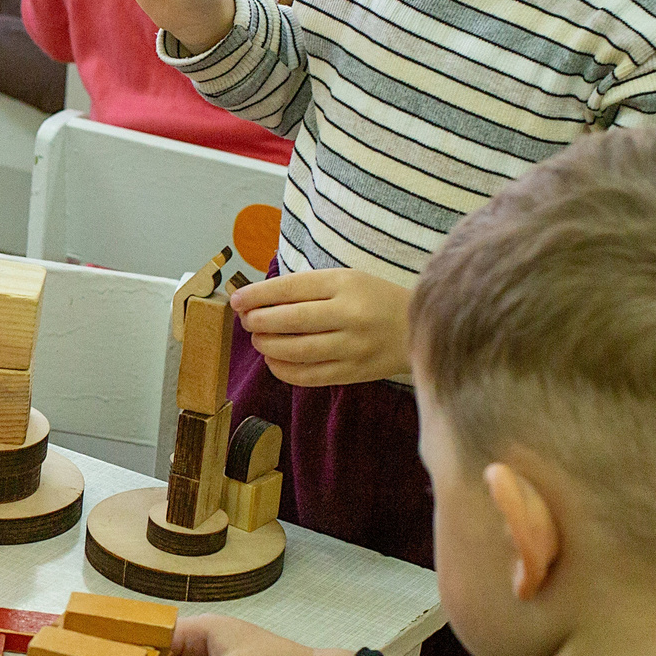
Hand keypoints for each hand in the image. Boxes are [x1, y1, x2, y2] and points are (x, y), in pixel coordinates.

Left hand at [230, 269, 412, 386]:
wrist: (419, 328)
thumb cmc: (374, 299)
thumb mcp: (346, 280)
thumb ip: (306, 289)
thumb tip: (256, 300)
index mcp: (346, 284)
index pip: (290, 288)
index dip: (257, 295)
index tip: (236, 300)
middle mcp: (350, 315)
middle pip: (290, 320)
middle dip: (259, 321)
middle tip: (247, 322)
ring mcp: (353, 347)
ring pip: (296, 350)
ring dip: (268, 346)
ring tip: (259, 340)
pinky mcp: (355, 373)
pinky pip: (309, 376)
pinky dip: (283, 369)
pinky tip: (274, 361)